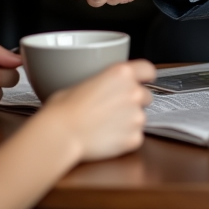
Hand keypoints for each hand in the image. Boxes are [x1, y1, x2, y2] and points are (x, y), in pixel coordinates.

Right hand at [38, 60, 156, 162]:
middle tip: (114, 110)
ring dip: (129, 122)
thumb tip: (105, 88)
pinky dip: (125, 139)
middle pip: (146, 96)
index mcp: (122, 73)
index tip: (143, 81)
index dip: (145, 77)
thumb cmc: (64, 108)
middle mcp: (134, 92)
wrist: (61, 133)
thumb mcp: (84, 82)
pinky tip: (107, 138)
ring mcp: (136, 116)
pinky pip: (136, 137)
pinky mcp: (134, 138)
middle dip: (134, 102)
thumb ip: (105, 82)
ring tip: (106, 126)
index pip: (148, 69)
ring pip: (141, 118)